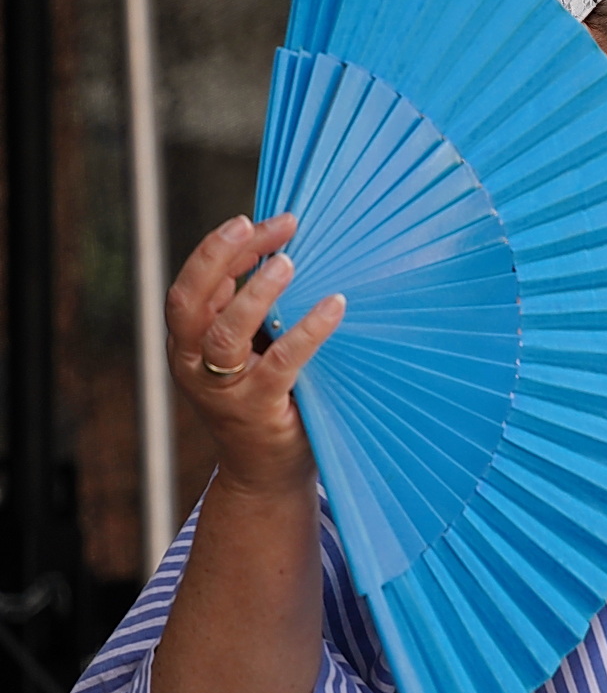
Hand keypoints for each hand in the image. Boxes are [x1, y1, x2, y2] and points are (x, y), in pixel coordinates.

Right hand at [165, 213, 344, 493]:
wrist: (266, 473)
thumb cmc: (267, 398)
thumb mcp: (250, 350)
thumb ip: (254, 312)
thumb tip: (288, 251)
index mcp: (187, 342)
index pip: (194, 285)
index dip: (220, 249)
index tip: (255, 220)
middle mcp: (193, 364)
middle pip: (192, 301)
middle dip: (220, 256)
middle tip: (255, 224)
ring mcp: (221, 390)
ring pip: (224, 333)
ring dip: (254, 293)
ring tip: (288, 263)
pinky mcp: (256, 410)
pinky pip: (280, 364)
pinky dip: (307, 331)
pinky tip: (333, 306)